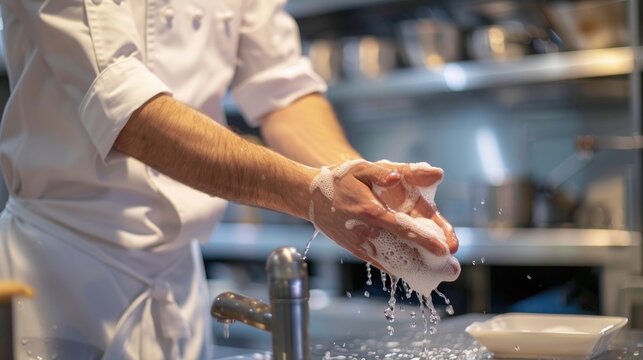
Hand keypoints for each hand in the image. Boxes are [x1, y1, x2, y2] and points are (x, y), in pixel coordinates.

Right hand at [309, 160, 457, 272]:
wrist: (310, 197)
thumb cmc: (339, 180)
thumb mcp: (359, 168)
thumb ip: (381, 173)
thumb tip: (397, 178)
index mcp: (369, 210)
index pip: (401, 227)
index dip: (423, 239)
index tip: (444, 249)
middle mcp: (366, 231)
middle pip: (401, 250)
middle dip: (427, 260)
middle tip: (451, 270)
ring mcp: (361, 243)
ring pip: (392, 261)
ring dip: (417, 268)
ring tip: (439, 275)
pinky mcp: (357, 250)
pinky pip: (380, 263)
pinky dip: (398, 269)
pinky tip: (415, 274)